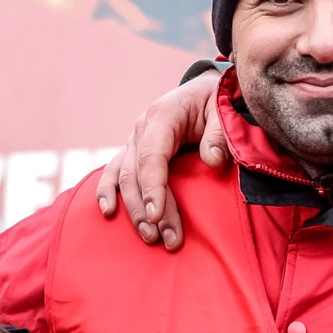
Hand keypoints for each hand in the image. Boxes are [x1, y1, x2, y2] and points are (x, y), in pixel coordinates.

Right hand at [94, 68, 224, 250]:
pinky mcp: (133, 151)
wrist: (204, 92)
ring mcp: (134, 140)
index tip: (158, 216)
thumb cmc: (216, 102)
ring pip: (124, 177)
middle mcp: (142, 128)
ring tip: (149, 237)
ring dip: (132, 210)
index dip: (153, 187)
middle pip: (137, 174)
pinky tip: (108, 212)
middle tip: (167, 240)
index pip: (152, 156)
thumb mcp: (224, 109)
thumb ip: (220, 133)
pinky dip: (108, 191)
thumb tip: (212, 160)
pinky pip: (115, 172)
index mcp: (163, 116)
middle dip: (148, 210)